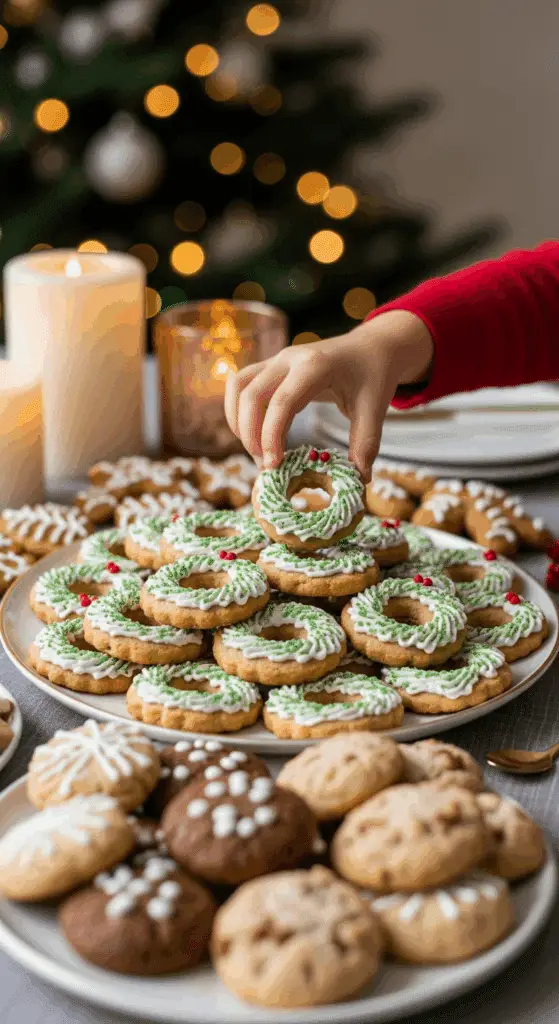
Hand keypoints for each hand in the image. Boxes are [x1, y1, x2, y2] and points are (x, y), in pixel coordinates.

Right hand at [224, 310, 433, 479]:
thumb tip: (359, 480)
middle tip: (266, 466)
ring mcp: (277, 360)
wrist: (372, 346)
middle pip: (250, 394)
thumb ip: (366, 443)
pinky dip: (240, 411)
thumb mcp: (375, 407)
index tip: (273, 466)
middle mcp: (289, 358)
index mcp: (315, 365)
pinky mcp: (271, 367)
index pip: (282, 402)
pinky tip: (255, 436)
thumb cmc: (374, 374)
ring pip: (238, 386)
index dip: (272, 435)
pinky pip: (242, 385)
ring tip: (256, 452)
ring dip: (238, 421)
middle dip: (250, 434)